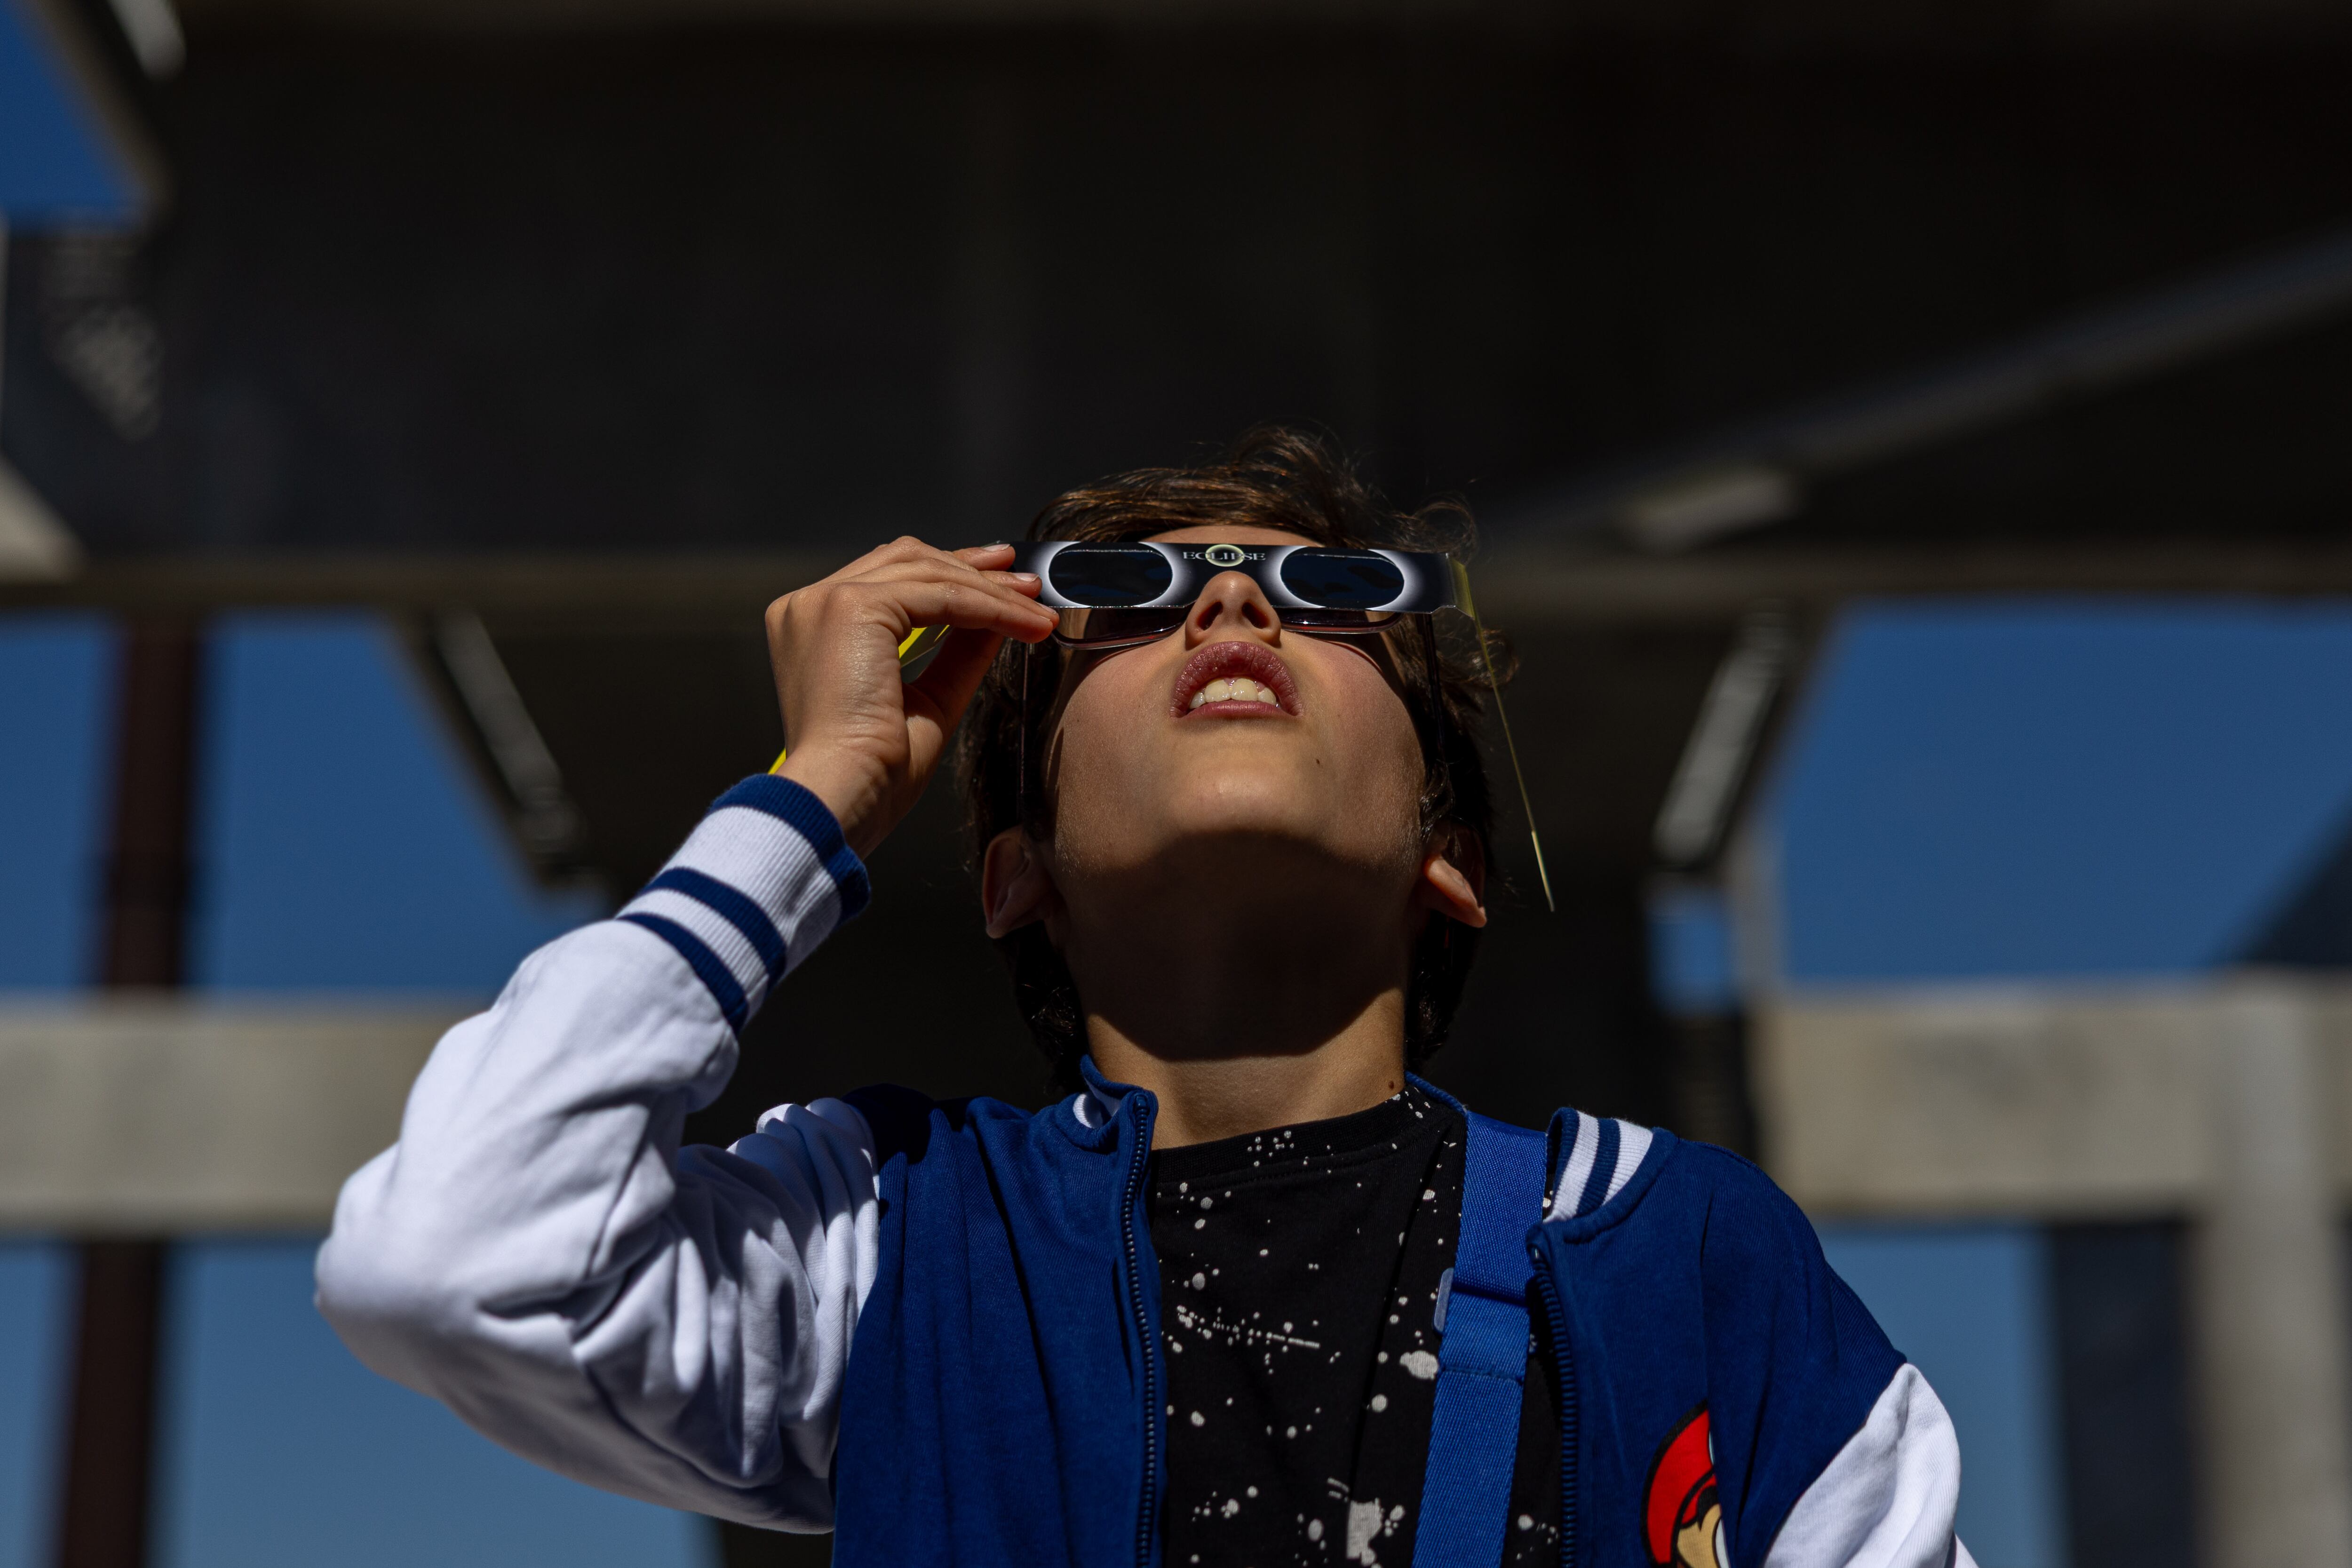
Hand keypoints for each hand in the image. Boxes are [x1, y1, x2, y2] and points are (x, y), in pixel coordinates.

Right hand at [764, 539, 1055, 858]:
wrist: (842, 798)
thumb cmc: (873, 774)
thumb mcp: (928, 700)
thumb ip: (957, 653)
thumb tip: (997, 618)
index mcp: (813, 627)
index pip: (890, 577)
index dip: (950, 573)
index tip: (1000, 581)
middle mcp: (810, 606)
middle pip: (907, 561)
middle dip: (973, 569)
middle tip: (1027, 584)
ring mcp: (825, 601)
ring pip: (928, 573)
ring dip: (991, 591)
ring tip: (1036, 609)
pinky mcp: (850, 606)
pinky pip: (939, 595)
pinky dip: (988, 606)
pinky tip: (1023, 624)